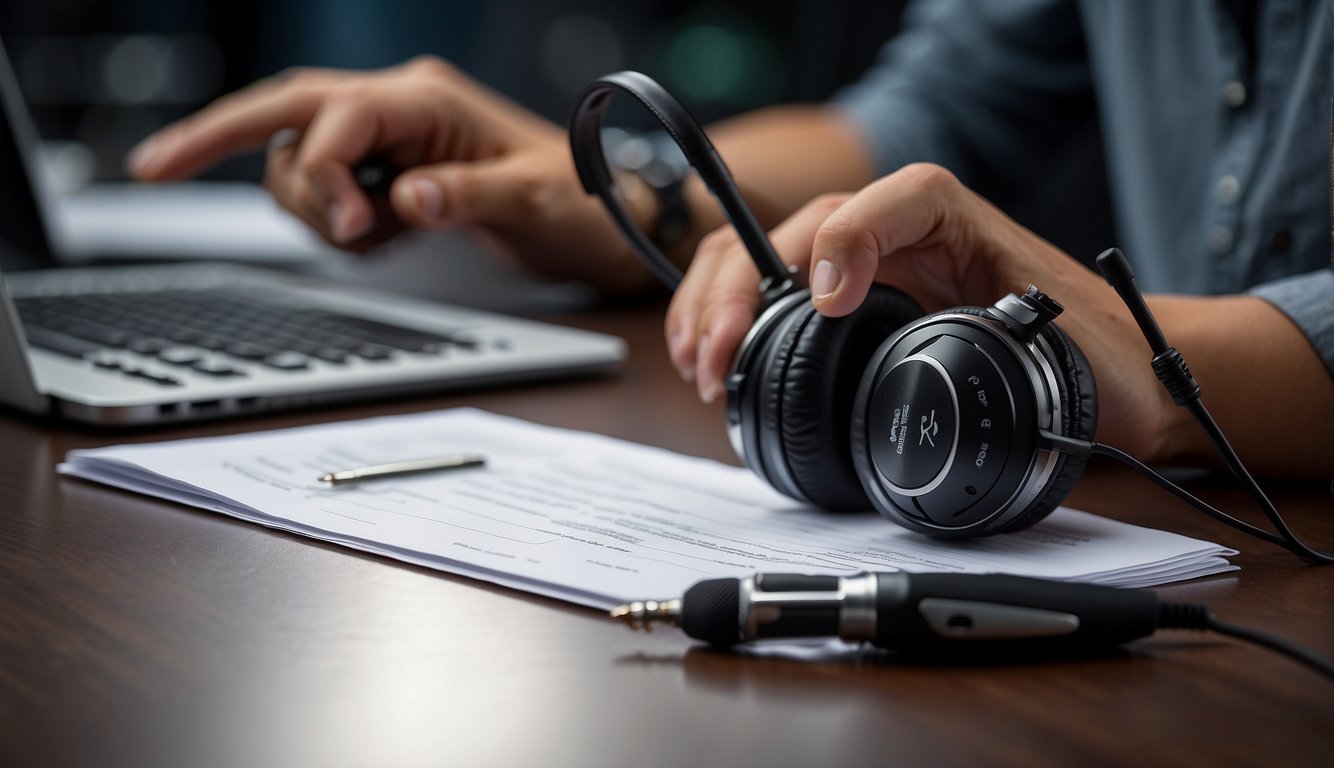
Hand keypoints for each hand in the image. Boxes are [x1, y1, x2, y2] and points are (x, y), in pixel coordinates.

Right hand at [126, 56, 653, 293]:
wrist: (600, 216)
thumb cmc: (577, 201)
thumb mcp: (535, 203)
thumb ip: (469, 199)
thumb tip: (409, 200)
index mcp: (427, 100)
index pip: (334, 117)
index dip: (323, 175)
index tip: (355, 230)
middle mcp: (397, 108)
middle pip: (284, 111)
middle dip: (217, 137)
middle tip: (155, 170)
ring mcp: (388, 139)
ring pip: (296, 159)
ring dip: (309, 208)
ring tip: (373, 240)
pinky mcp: (387, 171)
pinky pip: (324, 190)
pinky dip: (330, 221)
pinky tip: (375, 239)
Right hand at [665, 163, 1172, 460]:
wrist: (1115, 376)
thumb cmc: (1100, 357)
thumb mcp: (1067, 349)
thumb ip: (1015, 344)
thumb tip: (950, 364)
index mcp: (958, 225)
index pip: (892, 200)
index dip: (844, 243)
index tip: (828, 304)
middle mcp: (904, 236)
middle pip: (798, 227)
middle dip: (740, 288)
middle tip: (718, 357)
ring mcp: (870, 267)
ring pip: (768, 254)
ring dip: (719, 303)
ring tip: (702, 363)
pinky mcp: (853, 303)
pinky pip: (775, 293)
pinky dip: (731, 320)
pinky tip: (717, 361)